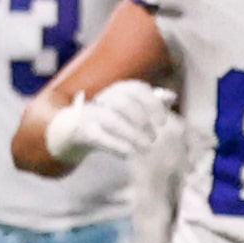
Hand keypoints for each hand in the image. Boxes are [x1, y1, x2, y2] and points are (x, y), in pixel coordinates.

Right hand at [45, 80, 176, 165]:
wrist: (73, 130)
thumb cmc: (110, 118)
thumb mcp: (130, 109)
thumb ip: (150, 103)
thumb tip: (170, 97)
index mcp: (118, 89)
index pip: (136, 89)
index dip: (152, 104)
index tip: (163, 121)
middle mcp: (104, 98)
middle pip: (123, 102)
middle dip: (141, 119)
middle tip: (154, 137)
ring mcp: (91, 114)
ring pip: (112, 120)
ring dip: (132, 134)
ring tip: (147, 148)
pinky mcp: (82, 131)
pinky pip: (99, 137)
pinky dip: (115, 144)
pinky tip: (129, 153)